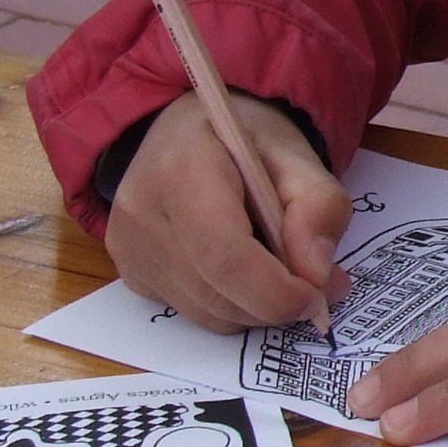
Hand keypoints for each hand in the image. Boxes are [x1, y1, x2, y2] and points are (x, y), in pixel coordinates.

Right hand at [100, 92, 351, 330]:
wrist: (190, 133)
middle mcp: (142, 212)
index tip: (317, 295)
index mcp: (182, 169)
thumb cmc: (247, 142)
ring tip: (277, 266)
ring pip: (208, 313)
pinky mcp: (130, 272)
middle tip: (316, 286)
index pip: (225, 257)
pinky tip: (239, 266)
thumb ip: (320, 207)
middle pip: (217, 294)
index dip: (277, 292)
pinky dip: (230, 304)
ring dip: (255, 307)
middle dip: (275, 303)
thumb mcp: (298, 156)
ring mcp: (128, 247)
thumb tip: (316, 274)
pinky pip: (193, 312)